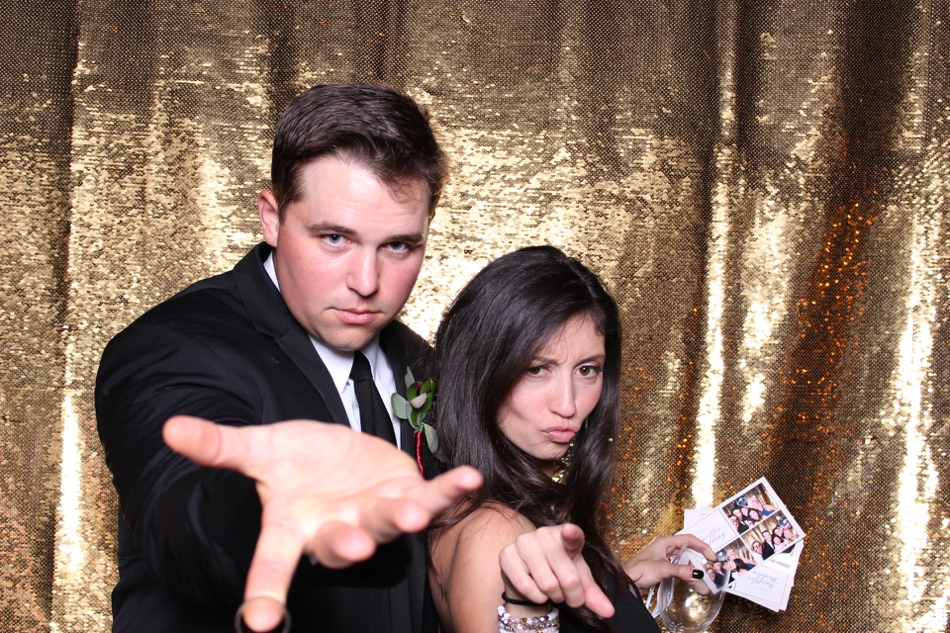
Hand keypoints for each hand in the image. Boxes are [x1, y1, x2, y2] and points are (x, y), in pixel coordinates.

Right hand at [163, 415, 481, 631]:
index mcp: (294, 527)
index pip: (272, 563)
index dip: (265, 592)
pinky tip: (471, 479)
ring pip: (389, 522)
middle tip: (354, 545)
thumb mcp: (260, 450)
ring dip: (402, 516)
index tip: (260, 621)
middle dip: (348, 545)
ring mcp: (376, 516)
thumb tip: (170, 428)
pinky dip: (452, 490)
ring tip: (413, 508)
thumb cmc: (297, 461)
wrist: (338, 453)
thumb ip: (222, 447)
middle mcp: (336, 529)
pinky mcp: (409, 495)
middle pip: (340, 544)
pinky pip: (435, 497)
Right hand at [498, 523, 614, 618]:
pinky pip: (526, 587)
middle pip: (568, 578)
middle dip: (572, 595)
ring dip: (554, 596)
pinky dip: (536, 597)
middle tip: (567, 594)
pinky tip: (536, 590)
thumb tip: (609, 612)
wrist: (530, 573)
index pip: (572, 535)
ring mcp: (524, 542)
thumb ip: (593, 594)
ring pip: (547, 585)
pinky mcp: (507, 554)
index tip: (570, 531)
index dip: (571, 534)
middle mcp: (544, 534)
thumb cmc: (559, 571)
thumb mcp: (580, 579)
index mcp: (566, 535)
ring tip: (552, 590)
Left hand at [622, 534, 715, 592]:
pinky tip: (691, 585)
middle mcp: (665, 548)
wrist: (625, 581)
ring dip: (693, 573)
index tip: (712, 556)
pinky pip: (679, 571)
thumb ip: (681, 571)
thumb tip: (697, 573)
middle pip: (688, 552)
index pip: (688, 539)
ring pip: (684, 564)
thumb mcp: (662, 569)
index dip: (702, 546)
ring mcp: (664, 559)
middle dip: (699, 562)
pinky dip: (686, 577)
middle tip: (710, 571)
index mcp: (665, 542)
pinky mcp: (662, 569)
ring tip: (703, 586)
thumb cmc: (638, 570)